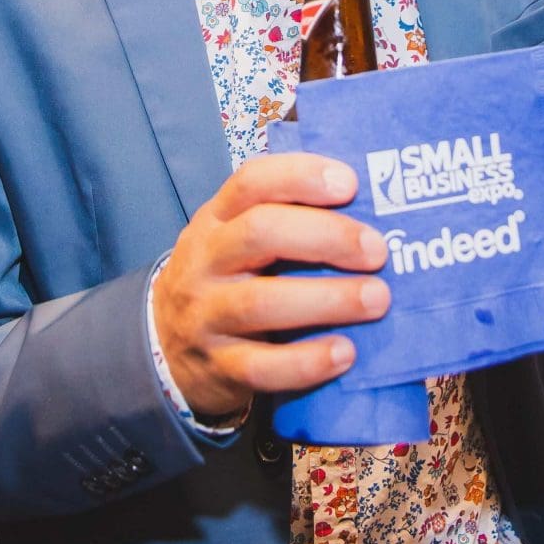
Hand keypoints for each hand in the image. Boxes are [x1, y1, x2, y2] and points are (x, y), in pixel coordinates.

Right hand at [153, 153, 389, 418]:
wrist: (166, 349)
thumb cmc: (226, 283)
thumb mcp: (237, 241)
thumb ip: (287, 222)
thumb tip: (373, 209)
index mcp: (217, 220)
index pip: (252, 182)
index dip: (301, 176)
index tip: (350, 184)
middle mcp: (205, 261)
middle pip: (260, 234)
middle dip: (326, 237)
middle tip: (377, 251)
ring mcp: (206, 316)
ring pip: (260, 303)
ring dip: (328, 299)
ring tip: (377, 299)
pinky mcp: (218, 367)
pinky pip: (261, 367)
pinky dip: (307, 361)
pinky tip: (345, 353)